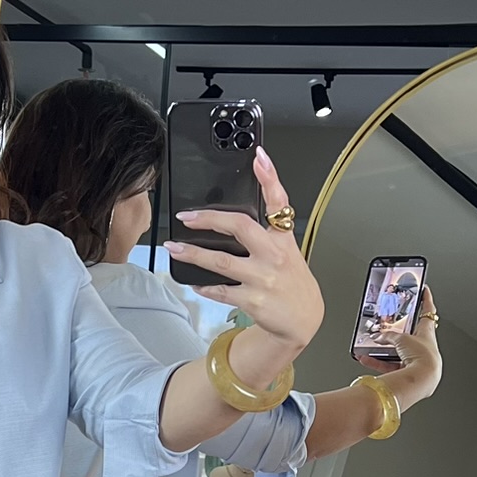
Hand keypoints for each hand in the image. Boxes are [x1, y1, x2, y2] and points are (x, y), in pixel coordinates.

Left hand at [166, 148, 324, 355]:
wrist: (303, 319)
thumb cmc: (292, 282)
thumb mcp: (288, 250)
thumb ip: (267, 232)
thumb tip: (234, 216)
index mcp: (283, 239)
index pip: (279, 202)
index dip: (270, 177)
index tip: (259, 157)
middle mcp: (273, 256)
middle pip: (240, 227)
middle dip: (210, 218)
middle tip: (186, 216)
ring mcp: (262, 278)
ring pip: (221, 261)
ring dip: (193, 254)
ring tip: (174, 247)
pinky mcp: (252, 300)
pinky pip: (221, 291)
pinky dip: (204, 286)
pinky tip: (193, 281)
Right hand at [381, 286, 441, 399]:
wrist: (423, 378)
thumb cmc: (423, 356)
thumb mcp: (402, 338)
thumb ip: (388, 336)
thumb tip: (379, 336)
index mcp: (427, 331)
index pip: (428, 310)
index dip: (425, 298)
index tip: (423, 289)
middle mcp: (423, 344)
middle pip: (408, 333)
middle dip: (396, 330)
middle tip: (386, 324)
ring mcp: (415, 358)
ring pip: (396, 350)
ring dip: (384, 348)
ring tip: (371, 344)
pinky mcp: (406, 371)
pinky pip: (389, 365)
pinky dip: (377, 362)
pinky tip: (366, 358)